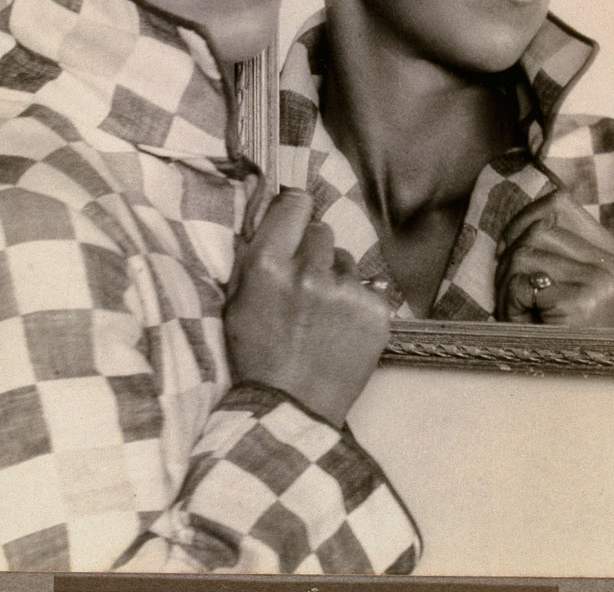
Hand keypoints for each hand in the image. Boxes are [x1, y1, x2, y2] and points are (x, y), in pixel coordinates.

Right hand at [224, 188, 390, 427]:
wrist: (290, 409)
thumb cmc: (257, 356)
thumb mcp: (237, 301)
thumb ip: (253, 253)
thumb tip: (268, 206)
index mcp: (268, 264)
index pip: (295, 203)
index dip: (295, 210)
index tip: (295, 221)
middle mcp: (308, 270)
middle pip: (321, 231)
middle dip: (313, 251)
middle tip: (304, 283)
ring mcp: (346, 291)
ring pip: (346, 260)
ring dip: (336, 278)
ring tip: (322, 315)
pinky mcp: (376, 311)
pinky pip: (369, 288)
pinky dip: (358, 304)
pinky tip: (342, 330)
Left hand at [494, 189, 613, 325]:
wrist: (563, 382)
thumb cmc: (550, 326)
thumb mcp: (555, 275)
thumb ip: (549, 238)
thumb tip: (533, 206)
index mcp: (611, 252)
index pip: (557, 201)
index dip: (521, 220)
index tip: (510, 249)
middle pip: (535, 229)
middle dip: (510, 259)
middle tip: (516, 293)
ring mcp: (602, 283)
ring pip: (523, 254)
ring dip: (507, 284)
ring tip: (521, 310)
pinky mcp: (583, 302)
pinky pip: (520, 283)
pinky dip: (509, 302)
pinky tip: (526, 322)